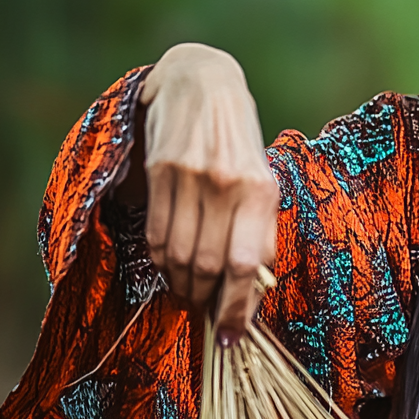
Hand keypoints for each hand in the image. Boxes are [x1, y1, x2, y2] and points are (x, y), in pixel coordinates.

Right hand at [141, 42, 277, 341]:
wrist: (202, 81)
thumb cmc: (238, 141)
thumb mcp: (262, 179)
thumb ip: (257, 229)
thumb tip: (251, 288)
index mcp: (263, 192)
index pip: (249, 267)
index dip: (239, 309)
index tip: (232, 336)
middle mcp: (228, 186)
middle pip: (209, 268)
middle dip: (205, 302)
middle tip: (204, 314)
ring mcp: (192, 178)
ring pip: (178, 256)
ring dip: (180, 287)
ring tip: (186, 294)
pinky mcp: (161, 171)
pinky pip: (155, 233)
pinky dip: (159, 261)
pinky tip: (167, 268)